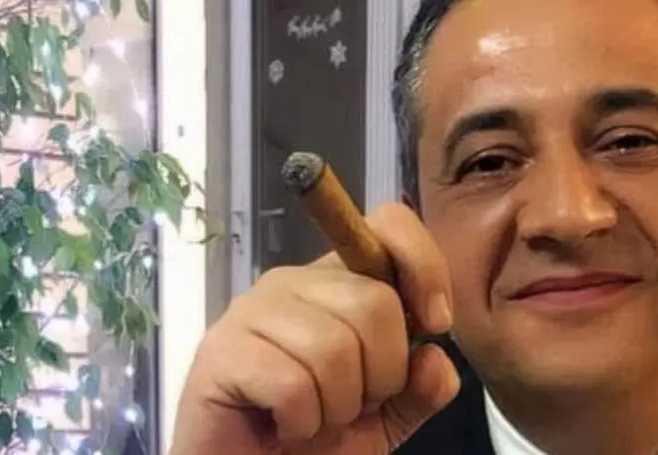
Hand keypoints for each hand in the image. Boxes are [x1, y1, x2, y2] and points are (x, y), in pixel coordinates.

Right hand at [170, 203, 458, 454]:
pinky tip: (286, 426)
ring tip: (315, 418)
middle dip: (381, 374)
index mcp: (337, 282)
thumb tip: (434, 358)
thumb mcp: (388, 415)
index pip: (388, 225)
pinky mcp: (221, 351)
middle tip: (351, 404)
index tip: (436, 324)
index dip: (424, 267)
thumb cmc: (315, 440)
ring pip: (334, 347)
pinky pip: (293, 383)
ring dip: (339, 406)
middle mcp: (292, 283)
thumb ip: (421, 386)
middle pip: (374, 303)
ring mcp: (252, 312)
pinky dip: (304, 422)